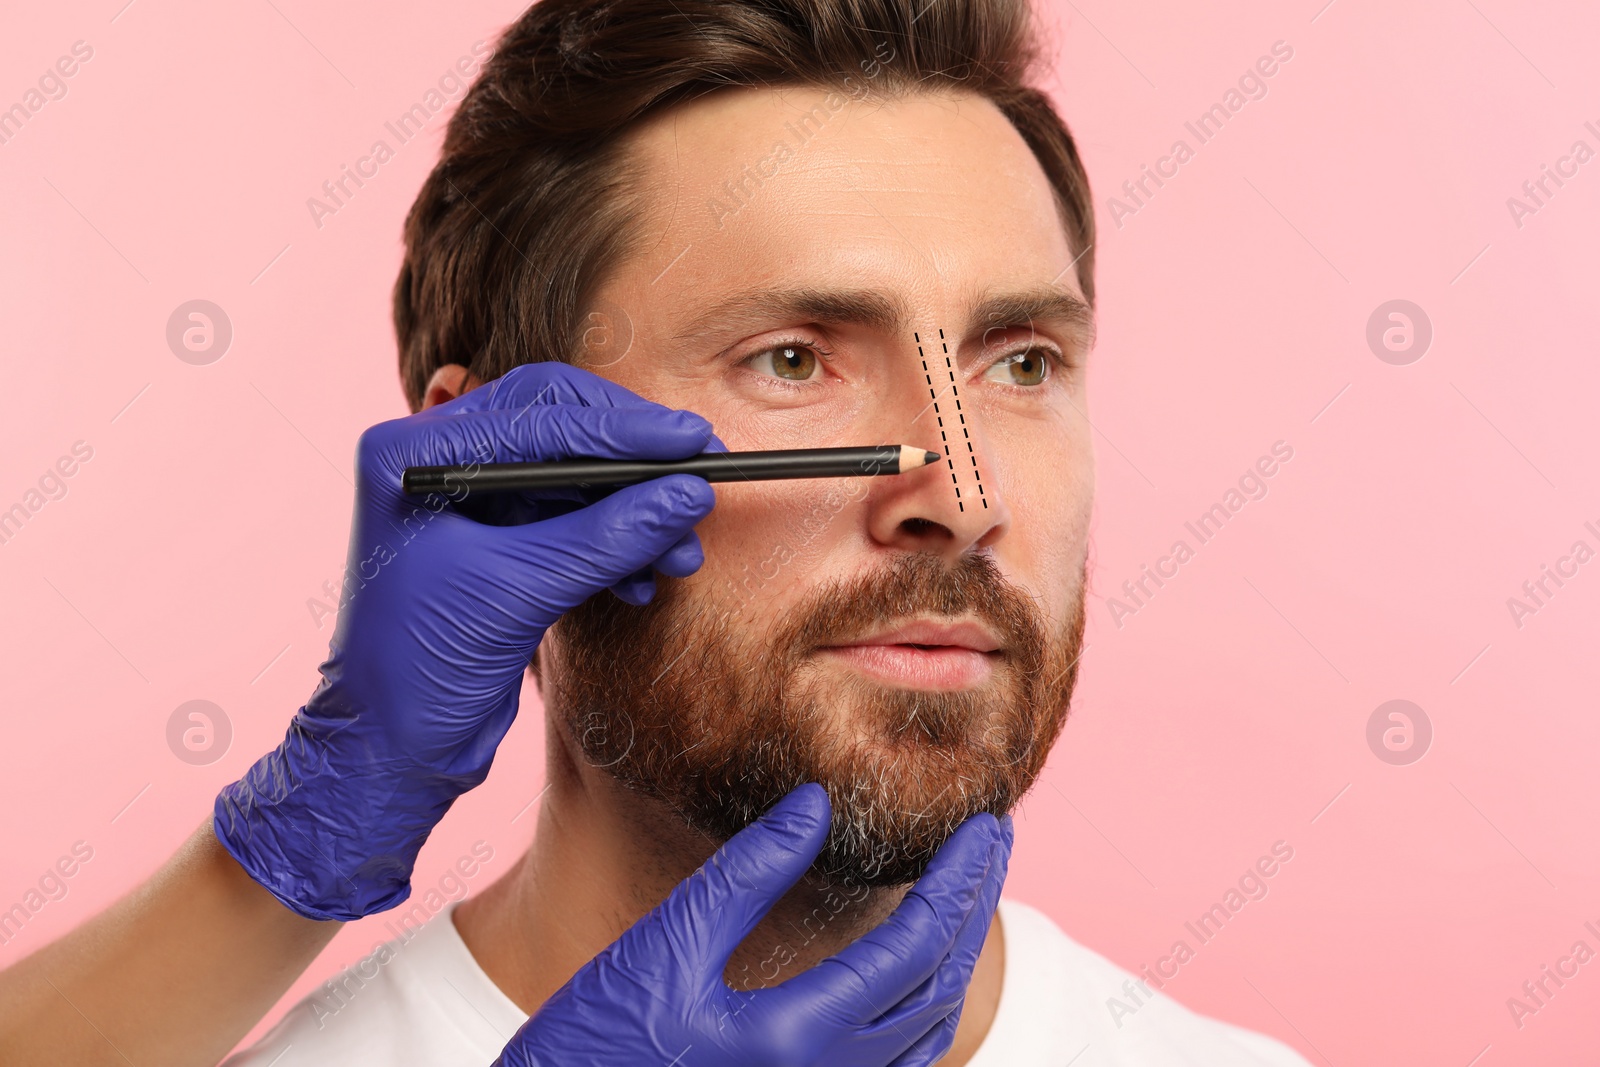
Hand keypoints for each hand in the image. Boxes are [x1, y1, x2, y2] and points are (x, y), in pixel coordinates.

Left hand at [214, 362, 721, 919]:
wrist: (387, 752)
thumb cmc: (416, 672)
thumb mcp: (518, 594)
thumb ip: (605, 538)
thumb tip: (688, 495)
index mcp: (416, 453)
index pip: (539, 415)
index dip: (625, 430)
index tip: (691, 442)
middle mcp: (439, 461)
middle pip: (562, 429)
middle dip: (634, 461)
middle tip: (700, 474)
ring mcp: (471, 501)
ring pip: (577, 479)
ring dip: (635, 513)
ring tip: (680, 554)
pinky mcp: (499, 542)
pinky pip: (574, 521)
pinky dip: (615, 546)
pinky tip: (643, 582)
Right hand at [494, 784, 1013, 1066]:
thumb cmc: (594, 1044)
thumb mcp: (665, 948)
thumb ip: (747, 875)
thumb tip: (817, 804)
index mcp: (799, 1039)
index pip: (915, 948)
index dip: (958, 880)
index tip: (983, 823)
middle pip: (937, 988)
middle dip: (974, 906)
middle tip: (996, 839)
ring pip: (925, 1035)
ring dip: (957, 955)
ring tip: (968, 889)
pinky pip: (895, 1066)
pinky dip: (923, 1006)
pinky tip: (917, 968)